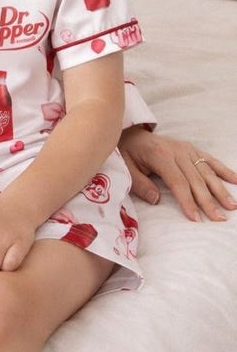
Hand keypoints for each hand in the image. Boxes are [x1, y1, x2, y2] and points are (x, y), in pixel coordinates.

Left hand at [119, 127, 236, 221]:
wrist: (131, 133)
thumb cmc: (127, 153)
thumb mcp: (126, 168)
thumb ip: (140, 184)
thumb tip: (156, 200)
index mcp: (160, 155)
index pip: (177, 182)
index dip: (187, 201)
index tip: (196, 218)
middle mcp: (177, 151)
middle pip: (195, 179)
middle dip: (208, 201)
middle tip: (219, 218)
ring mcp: (186, 149)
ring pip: (206, 171)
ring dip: (220, 189)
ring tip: (231, 205)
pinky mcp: (191, 149)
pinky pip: (210, 160)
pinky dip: (224, 170)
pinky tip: (236, 181)